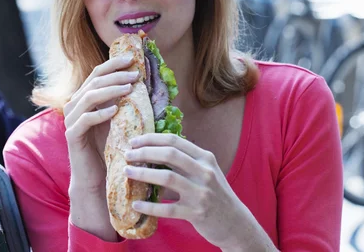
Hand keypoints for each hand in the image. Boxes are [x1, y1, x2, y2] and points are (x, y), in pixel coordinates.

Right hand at [63, 55, 138, 193]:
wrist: (97, 176)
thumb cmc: (110, 146)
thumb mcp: (119, 119)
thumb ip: (124, 101)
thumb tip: (145, 82)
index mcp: (85, 98)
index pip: (97, 73)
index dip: (113, 64)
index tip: (132, 58)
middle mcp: (75, 105)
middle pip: (94, 81)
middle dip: (116, 75)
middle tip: (135, 74)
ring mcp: (72, 120)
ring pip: (88, 97)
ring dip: (110, 90)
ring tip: (128, 89)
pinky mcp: (72, 136)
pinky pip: (84, 120)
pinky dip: (100, 113)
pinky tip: (115, 111)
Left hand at [124, 134, 273, 249]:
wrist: (236, 223)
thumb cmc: (216, 195)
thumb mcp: (207, 172)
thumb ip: (187, 162)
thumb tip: (155, 152)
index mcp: (205, 158)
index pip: (175, 141)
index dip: (152, 138)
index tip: (135, 141)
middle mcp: (204, 172)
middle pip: (170, 155)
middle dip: (145, 152)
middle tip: (127, 155)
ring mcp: (201, 192)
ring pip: (167, 178)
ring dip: (143, 174)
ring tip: (127, 173)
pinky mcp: (196, 213)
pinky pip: (167, 208)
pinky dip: (149, 206)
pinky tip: (136, 204)